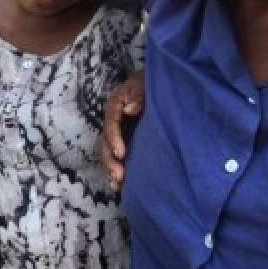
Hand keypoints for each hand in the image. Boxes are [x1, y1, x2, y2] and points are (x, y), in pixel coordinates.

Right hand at [102, 70, 144, 189]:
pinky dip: (119, 169)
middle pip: (106, 142)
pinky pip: (119, 156)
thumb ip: (137, 94)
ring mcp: (120, 132)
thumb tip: (129, 109)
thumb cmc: (150, 81)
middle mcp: (114, 121)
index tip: (121, 153)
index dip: (114, 139)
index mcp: (115, 105)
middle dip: (111, 160)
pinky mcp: (127, 140)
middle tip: (119, 176)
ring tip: (118, 184)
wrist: (161, 82)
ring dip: (112, 169)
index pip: (111, 124)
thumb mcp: (144, 82)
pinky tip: (121, 186)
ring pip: (110, 152)